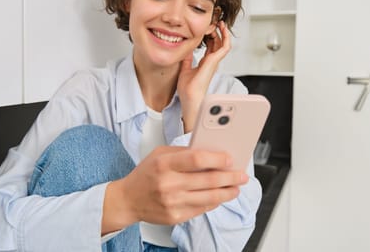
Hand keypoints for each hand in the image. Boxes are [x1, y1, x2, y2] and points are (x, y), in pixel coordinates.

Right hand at [102, 146, 247, 232]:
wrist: (128, 200)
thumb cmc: (146, 174)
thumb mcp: (160, 154)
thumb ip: (183, 152)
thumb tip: (210, 152)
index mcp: (164, 163)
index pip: (196, 159)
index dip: (217, 159)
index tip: (230, 159)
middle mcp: (168, 183)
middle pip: (208, 179)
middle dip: (230, 177)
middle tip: (241, 175)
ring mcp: (172, 202)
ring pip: (209, 197)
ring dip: (227, 192)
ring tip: (236, 187)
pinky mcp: (175, 217)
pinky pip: (202, 209)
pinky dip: (214, 202)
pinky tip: (220, 196)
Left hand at [177, 21, 230, 131]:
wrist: (190, 97)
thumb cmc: (188, 89)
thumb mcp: (184, 68)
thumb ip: (186, 59)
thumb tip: (185, 49)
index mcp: (205, 63)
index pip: (211, 46)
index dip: (209, 36)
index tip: (205, 28)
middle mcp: (212, 61)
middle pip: (217, 43)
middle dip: (216, 32)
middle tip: (212, 22)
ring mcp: (215, 61)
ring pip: (223, 43)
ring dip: (222, 32)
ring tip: (218, 22)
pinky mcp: (215, 61)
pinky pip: (225, 46)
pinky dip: (225, 37)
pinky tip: (220, 28)